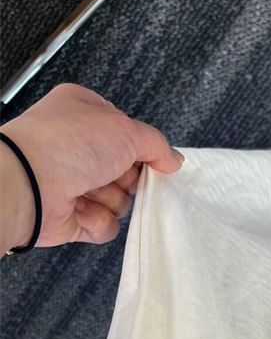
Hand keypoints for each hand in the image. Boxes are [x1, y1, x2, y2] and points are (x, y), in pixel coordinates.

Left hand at [0, 83, 182, 251]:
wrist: (30, 183)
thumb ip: (156, 144)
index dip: (141, 149)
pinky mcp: (72, 215)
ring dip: (111, 199)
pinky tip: (80, 209)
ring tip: (90, 190)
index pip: (128, 134)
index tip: (148, 158)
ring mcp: (73, 182)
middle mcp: (77, 146)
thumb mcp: (125, 130)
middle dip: (127, 178)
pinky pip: (105, 225)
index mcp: (84, 113)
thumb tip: (173, 160)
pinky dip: (98, 220)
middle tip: (115, 174)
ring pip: (119, 201)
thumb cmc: (67, 144)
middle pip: (128, 171)